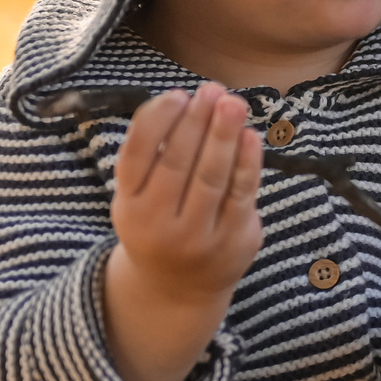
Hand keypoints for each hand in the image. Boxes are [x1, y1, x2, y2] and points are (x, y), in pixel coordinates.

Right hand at [102, 83, 263, 380]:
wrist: (176, 290)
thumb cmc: (160, 222)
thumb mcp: (140, 195)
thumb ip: (156, 154)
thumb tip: (190, 100)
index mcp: (129, 204)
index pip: (137, 155)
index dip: (157, 121)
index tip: (178, 94)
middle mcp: (157, 222)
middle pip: (178, 163)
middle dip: (197, 122)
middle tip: (213, 90)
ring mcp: (195, 236)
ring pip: (211, 178)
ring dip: (224, 136)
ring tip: (234, 103)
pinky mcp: (231, 242)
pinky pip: (242, 196)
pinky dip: (248, 164)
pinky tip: (252, 137)